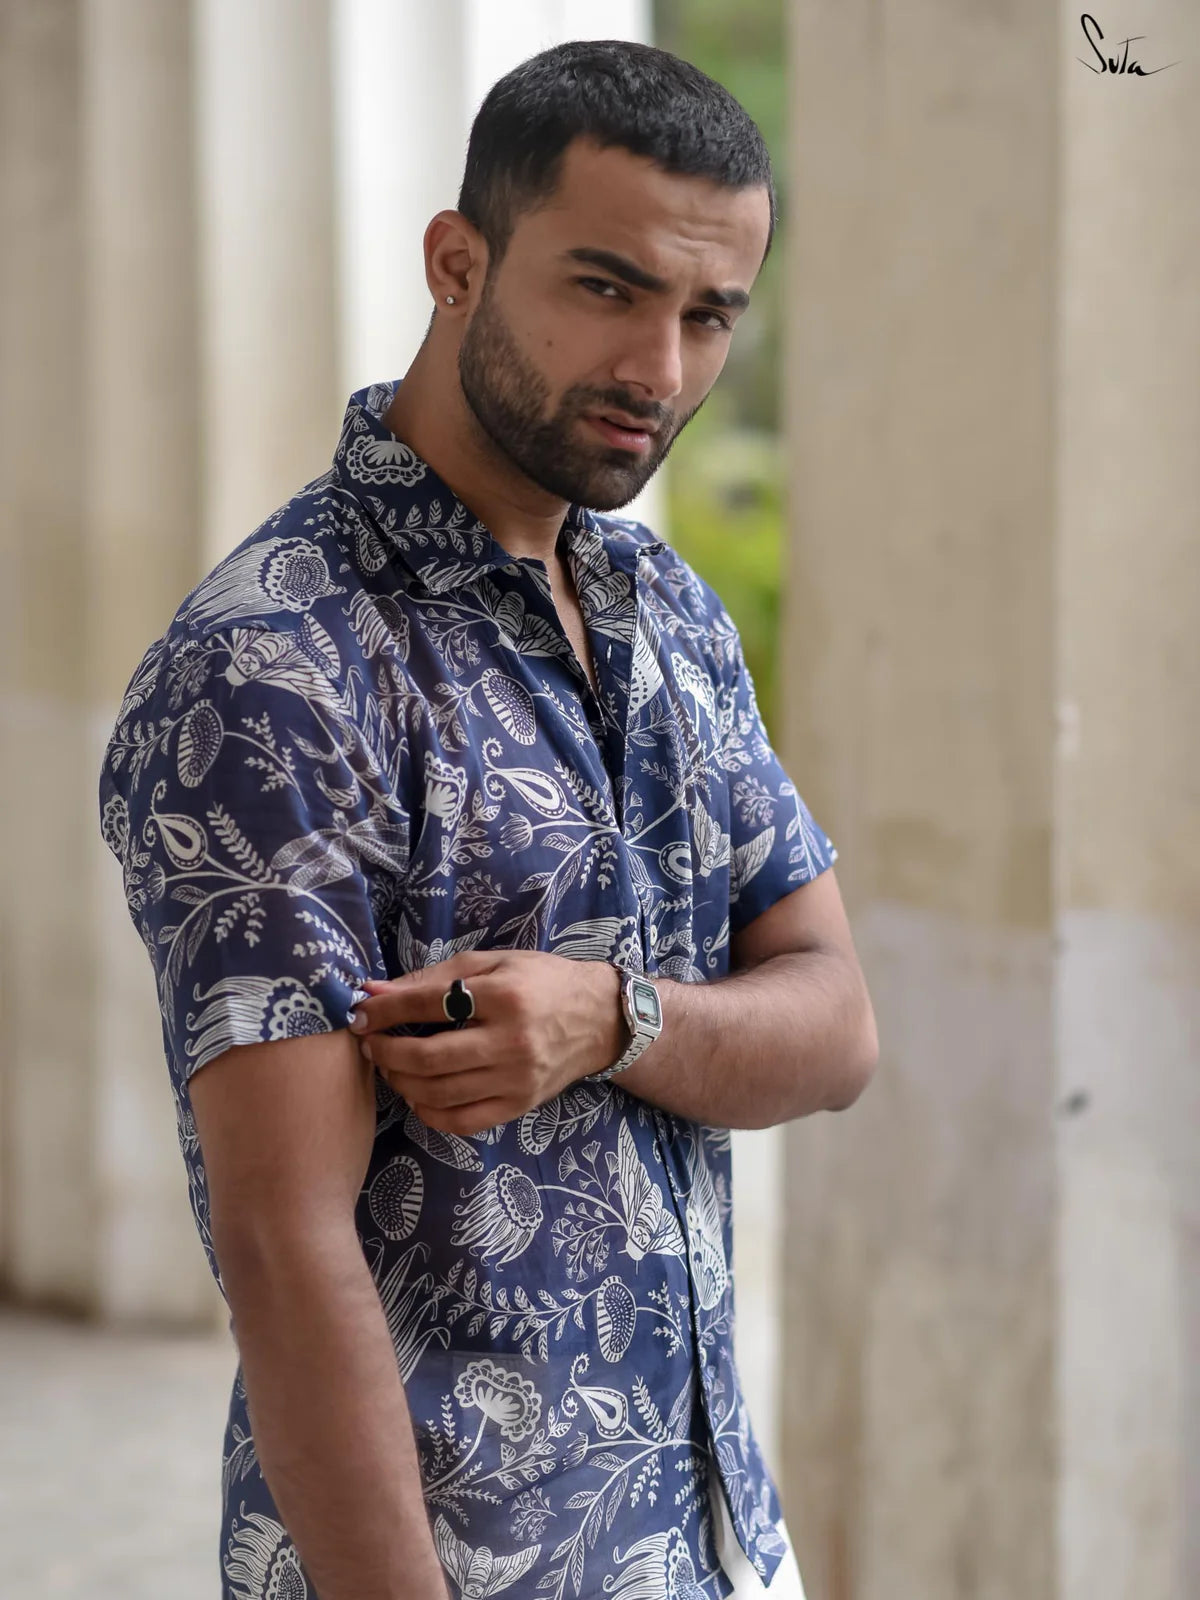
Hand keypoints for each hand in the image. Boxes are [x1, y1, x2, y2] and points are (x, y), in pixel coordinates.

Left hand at [348, 952, 625, 1136]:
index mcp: (504, 996)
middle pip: (429, 1057)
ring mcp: (516, 1080)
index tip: (360, 1012)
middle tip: (368, 1043)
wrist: (599, 1020)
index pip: (428, 1005)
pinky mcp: (519, 1106)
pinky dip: (429, 1112)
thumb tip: (375, 991)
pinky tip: (418, 1094)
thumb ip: (433, 978)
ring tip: (389, 1066)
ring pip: (440, 1093)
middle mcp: (511, 1041)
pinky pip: (462, 1121)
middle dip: (385, 1052)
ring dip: (401, 1082)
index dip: (385, 1010)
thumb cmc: (542, 982)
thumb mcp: (492, 964)